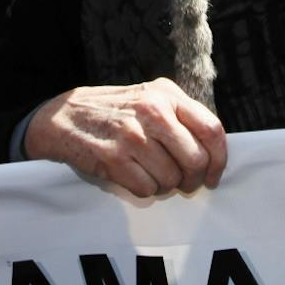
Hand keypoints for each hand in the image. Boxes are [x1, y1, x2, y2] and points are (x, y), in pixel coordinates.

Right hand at [23, 77, 227, 197]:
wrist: (65, 117)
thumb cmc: (115, 110)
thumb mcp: (150, 97)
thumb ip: (181, 116)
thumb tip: (213, 150)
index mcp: (166, 95)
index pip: (211, 129)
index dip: (219, 159)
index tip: (213, 175)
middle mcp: (152, 112)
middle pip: (195, 160)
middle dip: (193, 179)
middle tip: (185, 183)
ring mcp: (132, 136)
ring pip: (171, 179)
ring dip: (165, 185)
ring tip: (152, 174)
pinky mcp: (114, 159)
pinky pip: (147, 189)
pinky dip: (144, 189)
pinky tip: (134, 176)